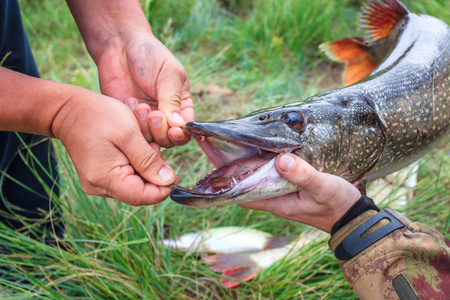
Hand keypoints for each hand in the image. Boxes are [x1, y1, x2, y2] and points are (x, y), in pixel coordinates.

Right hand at [51, 87, 177, 205]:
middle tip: (153, 145)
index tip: (174, 173)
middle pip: (139, 191)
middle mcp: (100, 187)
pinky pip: (125, 175)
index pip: (143, 197)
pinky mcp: (99, 176)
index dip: (163, 188)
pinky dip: (135, 162)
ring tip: (142, 141)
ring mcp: (98, 183)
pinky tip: (133, 145)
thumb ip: (149, 161)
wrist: (68, 108)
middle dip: (153, 171)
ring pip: (134, 182)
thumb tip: (169, 182)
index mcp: (106, 179)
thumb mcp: (129, 134)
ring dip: (144, 164)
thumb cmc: (98, 116)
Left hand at [96, 31, 193, 147]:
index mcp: (181, 106)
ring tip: (139, 105)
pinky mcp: (126, 118)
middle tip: (153, 114)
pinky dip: (131, 122)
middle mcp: (164, 116)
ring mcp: (144, 119)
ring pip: (149, 139)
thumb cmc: (150, 55)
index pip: (186, 130)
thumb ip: (173, 100)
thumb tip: (178, 126)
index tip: (173, 130)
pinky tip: (129, 102)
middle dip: (160, 131)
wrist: (120, 45)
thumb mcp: (168, 74)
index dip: (181, 135)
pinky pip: (131, 132)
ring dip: (144, 126)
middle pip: (168, 140)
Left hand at [239, 153, 361, 232]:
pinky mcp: (295, 189)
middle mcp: (277, 201)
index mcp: (277, 204)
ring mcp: (286, 195)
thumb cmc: (338, 205)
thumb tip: (280, 159)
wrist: (355, 217)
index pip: (243, 196)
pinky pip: (278, 176)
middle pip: (251, 185)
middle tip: (235, 145)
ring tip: (250, 142)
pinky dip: (274, 164)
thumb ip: (302, 175)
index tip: (225, 162)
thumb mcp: (322, 187)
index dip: (231, 182)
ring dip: (258, 164)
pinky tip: (275, 150)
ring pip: (264, 179)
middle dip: (242, 168)